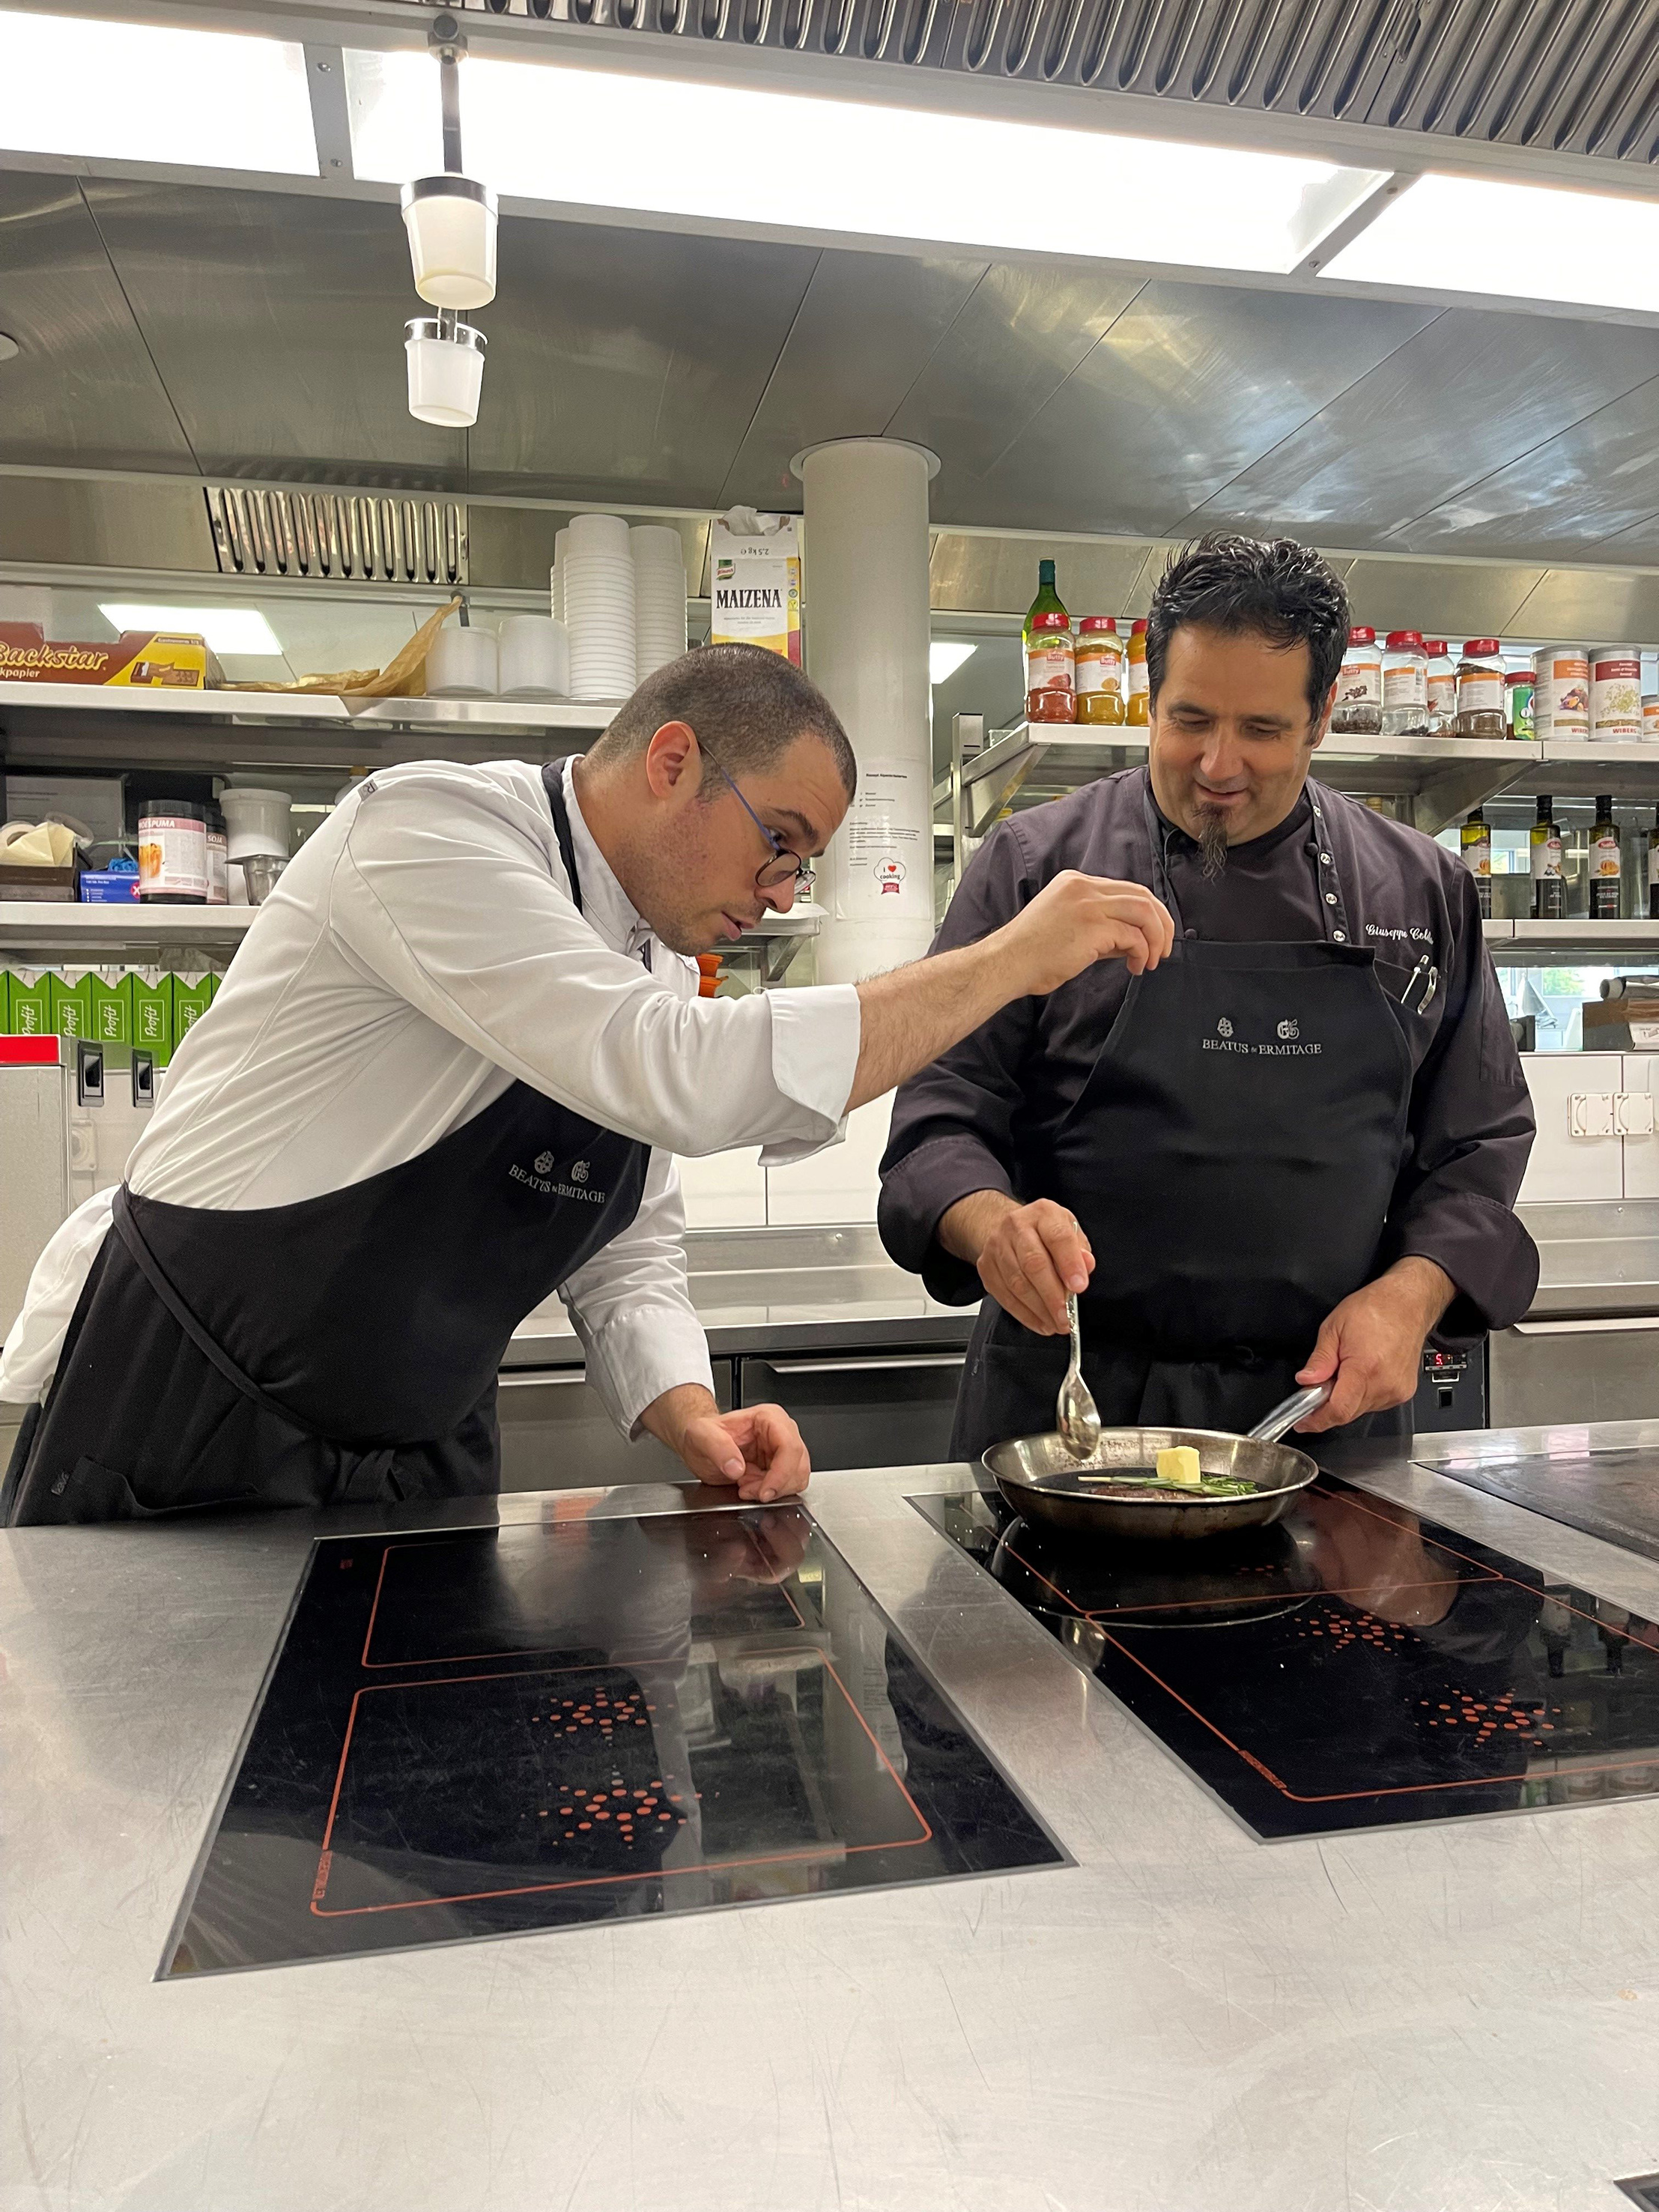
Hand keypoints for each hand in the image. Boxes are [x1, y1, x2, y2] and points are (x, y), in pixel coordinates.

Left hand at [640, 1383, 809, 1501]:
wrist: (700, 1444)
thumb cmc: (703, 1433)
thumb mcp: (700, 1435)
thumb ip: (717, 1448)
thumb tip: (736, 1467)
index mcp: (768, 1418)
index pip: (789, 1447)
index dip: (781, 1473)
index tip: (765, 1491)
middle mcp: (781, 1432)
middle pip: (798, 1465)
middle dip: (774, 1485)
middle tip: (747, 1489)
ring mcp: (783, 1451)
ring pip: (796, 1478)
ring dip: (772, 1490)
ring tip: (745, 1485)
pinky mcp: (780, 1467)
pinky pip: (787, 1486)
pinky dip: (770, 1493)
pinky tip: (750, 1486)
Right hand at [939, 1191, 1093, 1336]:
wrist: (1007, 1228)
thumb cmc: (1044, 1232)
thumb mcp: (1070, 1231)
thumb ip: (1080, 1251)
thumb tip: (1086, 1267)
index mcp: (1044, 1214)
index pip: (1058, 1237)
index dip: (1070, 1264)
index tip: (1079, 1287)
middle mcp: (1016, 1226)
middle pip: (1033, 1263)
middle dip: (1052, 1295)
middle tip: (1066, 1316)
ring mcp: (997, 1246)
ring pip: (1017, 1283)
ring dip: (1039, 1309)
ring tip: (1056, 1323)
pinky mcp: (986, 1267)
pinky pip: (1004, 1295)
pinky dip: (1024, 1314)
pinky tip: (1039, 1321)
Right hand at [994, 871, 1174, 998]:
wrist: (1005, 964)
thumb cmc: (1029, 954)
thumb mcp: (1066, 928)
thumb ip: (1099, 929)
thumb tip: (1130, 941)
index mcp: (1074, 883)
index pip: (1125, 889)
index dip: (1146, 913)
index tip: (1152, 935)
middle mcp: (1083, 887)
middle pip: (1141, 894)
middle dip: (1161, 922)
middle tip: (1164, 948)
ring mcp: (1088, 904)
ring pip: (1144, 910)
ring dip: (1156, 937)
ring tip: (1153, 959)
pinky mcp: (1092, 926)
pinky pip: (1133, 935)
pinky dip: (1141, 951)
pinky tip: (1135, 966)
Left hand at [1294, 1259, 1455, 1432]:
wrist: (1409, 1304)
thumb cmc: (1375, 1308)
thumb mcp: (1334, 1327)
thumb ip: (1320, 1359)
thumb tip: (1306, 1381)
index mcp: (1365, 1368)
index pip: (1339, 1410)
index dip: (1317, 1420)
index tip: (1303, 1422)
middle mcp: (1385, 1384)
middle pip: (1347, 1413)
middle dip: (1327, 1405)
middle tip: (1319, 1385)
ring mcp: (1397, 1390)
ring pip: (1360, 1410)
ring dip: (1345, 1399)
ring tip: (1345, 1370)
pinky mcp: (1403, 1392)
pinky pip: (1374, 1404)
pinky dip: (1360, 1395)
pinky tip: (1361, 1374)